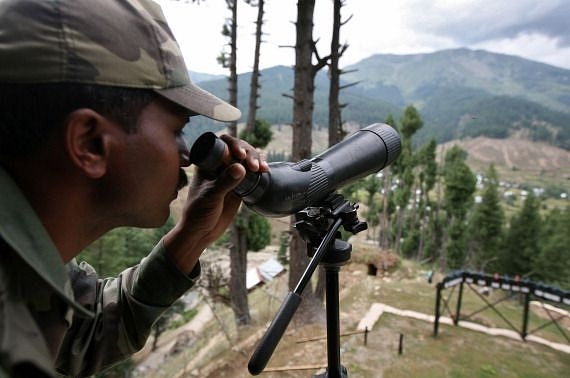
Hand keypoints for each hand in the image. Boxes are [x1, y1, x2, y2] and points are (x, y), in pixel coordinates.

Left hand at [163, 135, 267, 272]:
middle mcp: (219, 165)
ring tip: (261, 169)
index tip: (240, 155)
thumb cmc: (198, 213)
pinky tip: (265, 171)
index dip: (234, 144)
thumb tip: (240, 167)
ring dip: (256, 159)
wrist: (201, 232)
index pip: (222, 143)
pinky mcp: (240, 186)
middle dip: (249, 152)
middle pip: (238, 148)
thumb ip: (224, 182)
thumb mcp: (211, 197)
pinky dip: (260, 169)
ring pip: (246, 159)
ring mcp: (230, 175)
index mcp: (207, 163)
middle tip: (254, 166)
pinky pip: (252, 173)